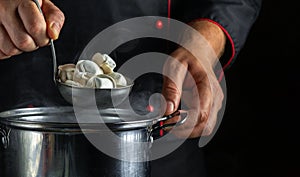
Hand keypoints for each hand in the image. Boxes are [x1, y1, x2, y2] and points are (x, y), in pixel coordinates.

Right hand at [0, 0, 64, 58]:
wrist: (8, 0)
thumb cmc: (28, 2)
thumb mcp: (45, 5)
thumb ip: (55, 18)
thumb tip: (53, 35)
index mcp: (21, 0)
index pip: (35, 27)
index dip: (43, 37)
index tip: (45, 36)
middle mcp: (4, 9)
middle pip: (23, 42)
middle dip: (34, 45)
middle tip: (33, 37)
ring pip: (10, 49)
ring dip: (20, 49)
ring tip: (21, 36)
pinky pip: (0, 53)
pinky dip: (8, 51)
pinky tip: (11, 39)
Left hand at [162, 20, 225, 137]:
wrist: (198, 52)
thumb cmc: (188, 58)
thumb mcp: (174, 67)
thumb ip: (171, 89)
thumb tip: (167, 110)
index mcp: (208, 87)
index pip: (201, 114)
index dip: (184, 123)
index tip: (168, 121)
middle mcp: (215, 98)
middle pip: (204, 127)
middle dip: (184, 130)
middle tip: (166, 124)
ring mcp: (214, 104)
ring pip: (203, 128)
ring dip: (186, 128)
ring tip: (172, 116)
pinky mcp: (209, 108)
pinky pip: (201, 124)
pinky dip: (188, 124)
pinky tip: (178, 115)